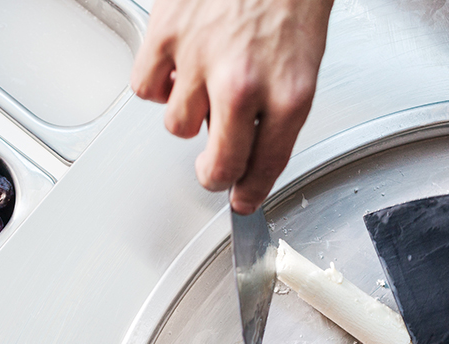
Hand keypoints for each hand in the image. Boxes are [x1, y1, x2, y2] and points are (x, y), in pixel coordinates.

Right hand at [130, 0, 335, 213]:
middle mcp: (244, 84)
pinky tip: (176, 64)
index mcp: (290, 90)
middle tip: (213, 168)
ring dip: (187, 112)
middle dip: (214, 173)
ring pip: (177, 126)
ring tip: (202, 82)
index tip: (243, 200)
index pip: (266, 165)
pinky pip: (146, 89)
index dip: (251, 192)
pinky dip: (157, 82)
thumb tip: (242, 139)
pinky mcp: (165, 37)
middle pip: (216, 164)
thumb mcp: (302, 57)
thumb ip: (274, 104)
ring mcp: (200, 61)